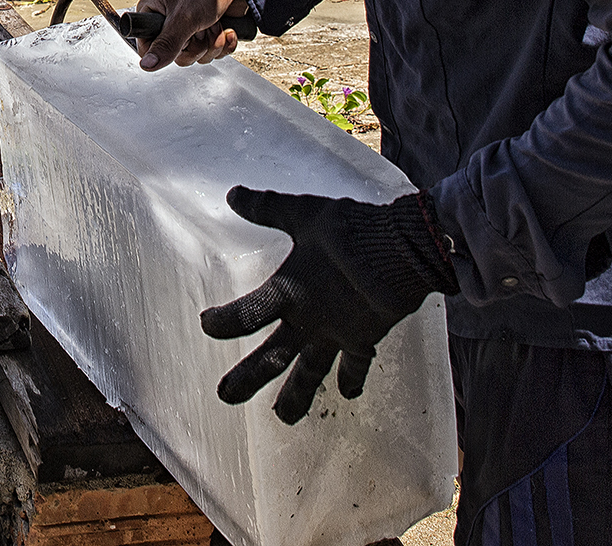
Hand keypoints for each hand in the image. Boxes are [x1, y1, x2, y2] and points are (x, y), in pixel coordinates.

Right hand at [135, 0, 248, 70]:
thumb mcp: (183, 18)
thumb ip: (166, 44)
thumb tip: (147, 64)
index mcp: (153, 15)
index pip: (148, 49)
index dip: (165, 52)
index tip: (180, 41)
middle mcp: (168, 24)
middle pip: (176, 57)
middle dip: (197, 47)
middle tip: (201, 28)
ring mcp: (189, 30)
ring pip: (197, 56)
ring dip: (212, 44)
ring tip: (215, 24)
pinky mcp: (207, 33)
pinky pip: (213, 53)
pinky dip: (224, 44)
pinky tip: (227, 29)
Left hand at [199, 187, 458, 423]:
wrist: (405, 250)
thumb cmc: (353, 229)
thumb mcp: (305, 214)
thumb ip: (268, 209)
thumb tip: (232, 194)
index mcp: (290, 291)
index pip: (247, 314)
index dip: (223, 322)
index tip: (205, 325)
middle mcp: (310, 319)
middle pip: (273, 357)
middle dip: (249, 378)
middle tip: (224, 396)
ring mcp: (338, 333)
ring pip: (311, 372)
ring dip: (297, 396)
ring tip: (283, 418)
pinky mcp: (365, 337)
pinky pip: (357, 364)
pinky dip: (352, 378)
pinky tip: (348, 395)